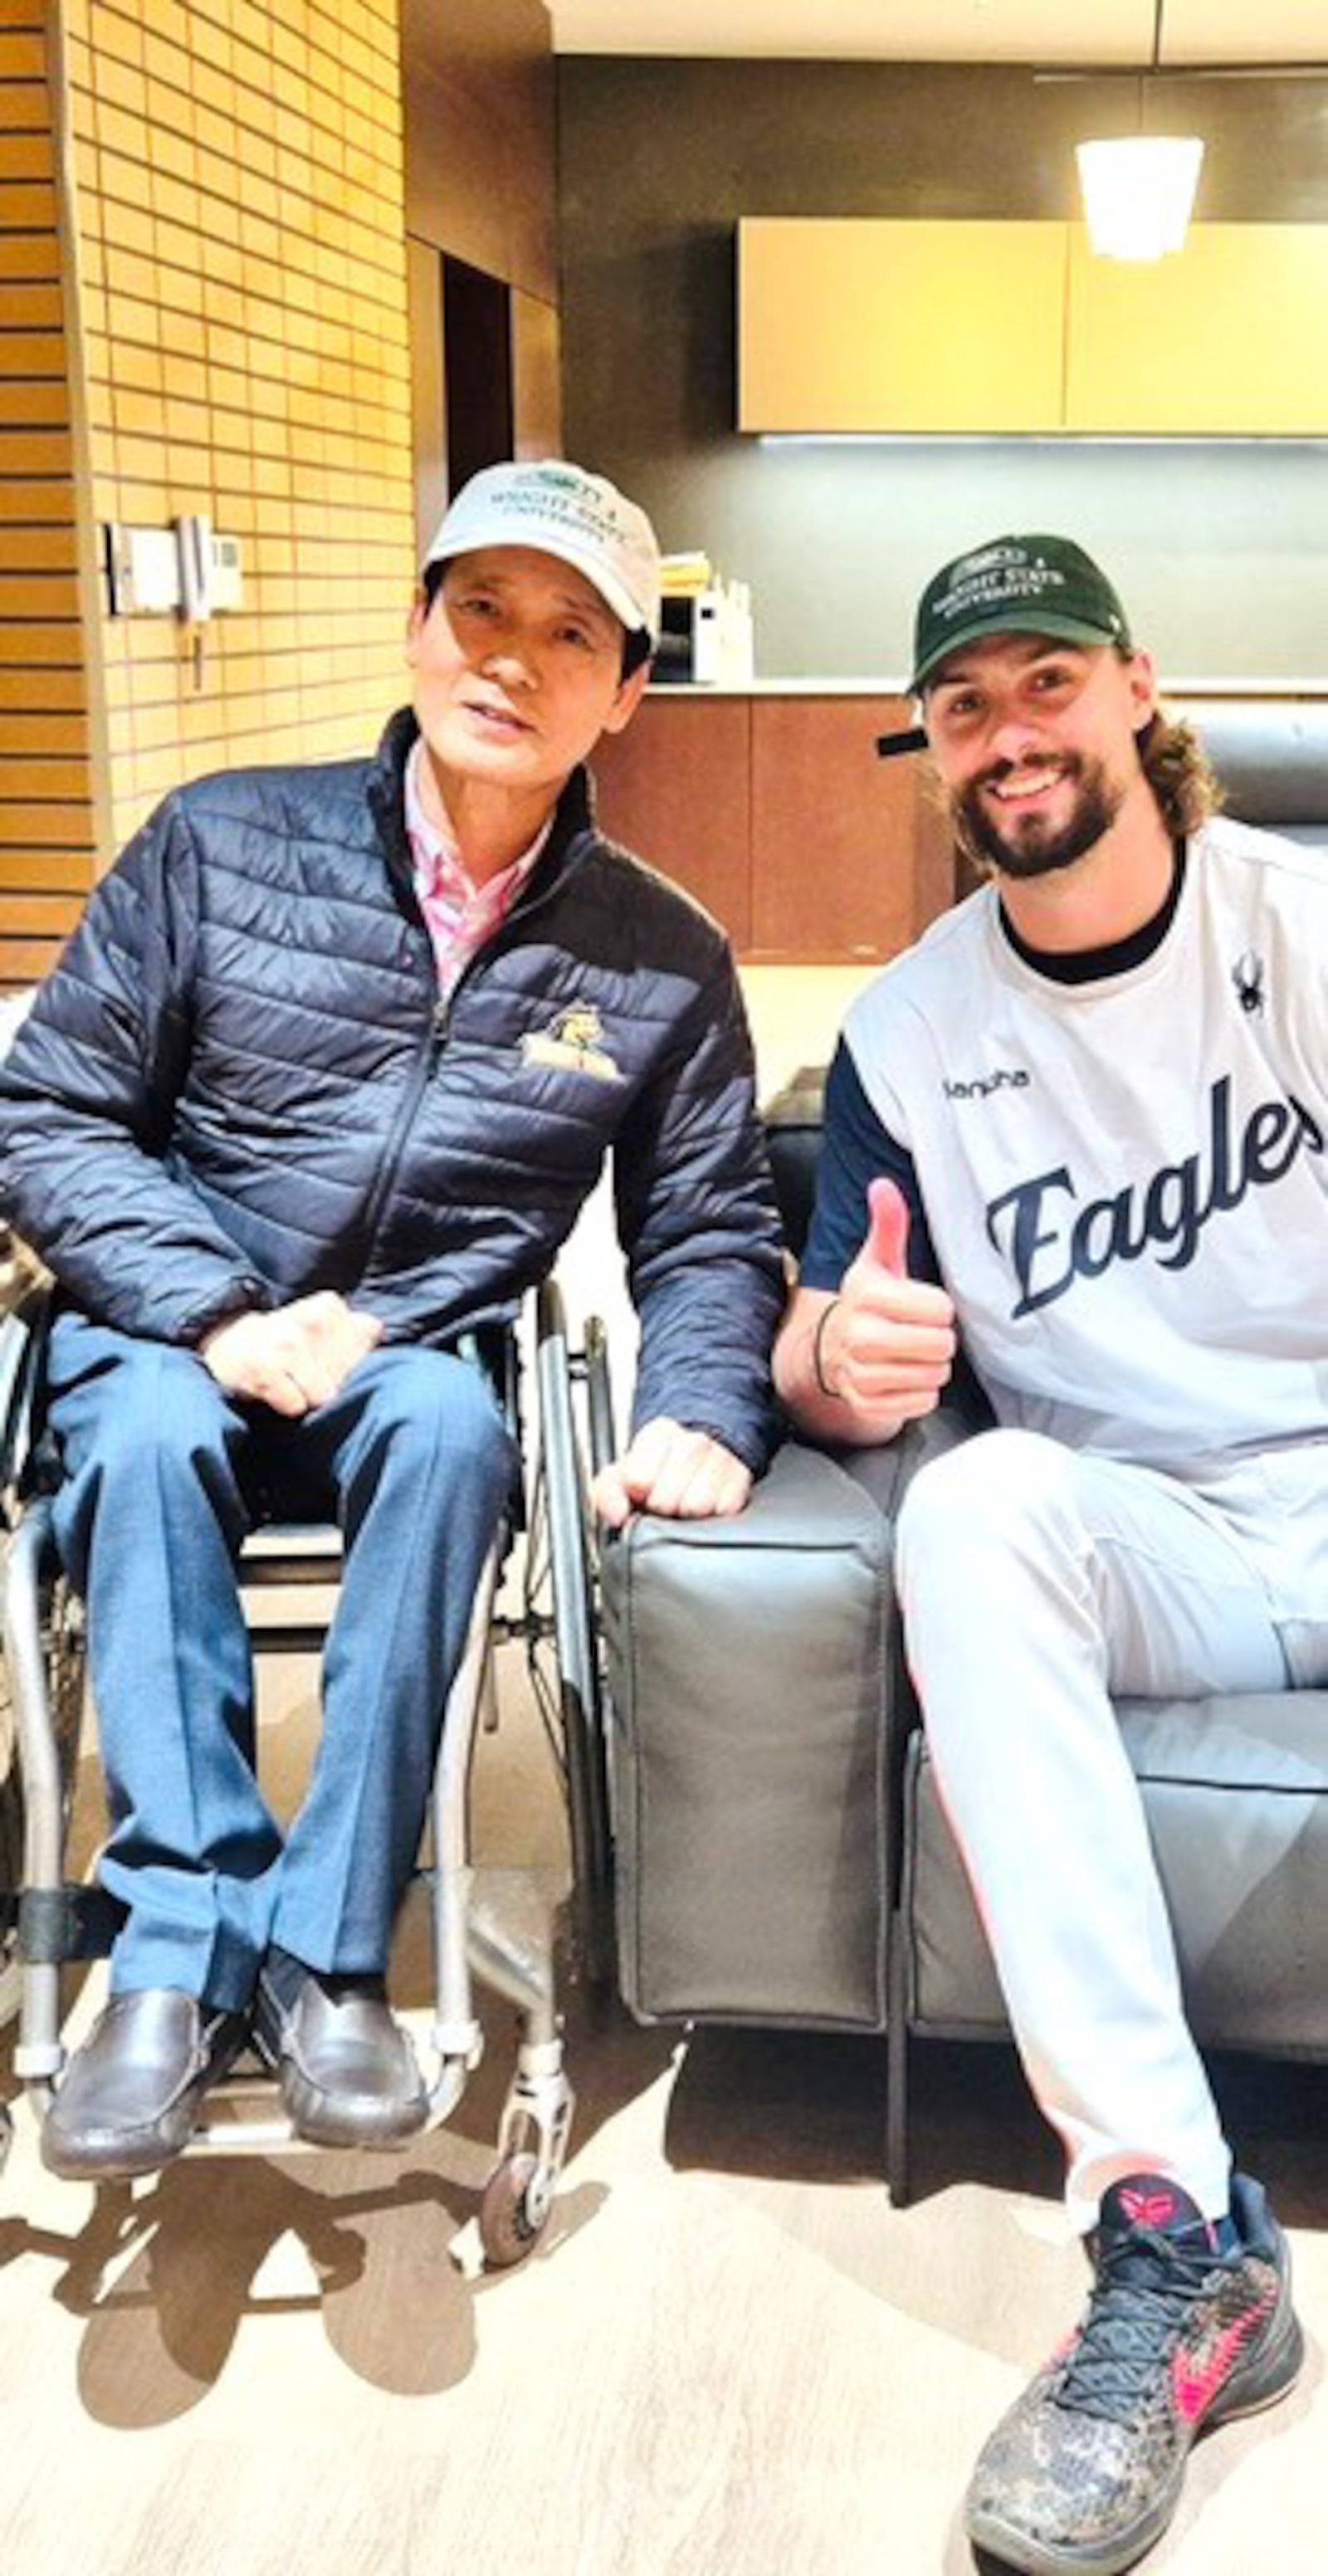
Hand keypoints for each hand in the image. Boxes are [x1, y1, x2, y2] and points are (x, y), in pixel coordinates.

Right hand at [199, 1292, 383, 1416]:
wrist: (228, 1344)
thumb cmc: (287, 1342)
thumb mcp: (323, 1326)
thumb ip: (358, 1330)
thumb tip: (376, 1329)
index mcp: (329, 1307)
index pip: (362, 1354)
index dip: (348, 1368)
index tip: (328, 1363)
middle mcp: (310, 1320)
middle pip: (345, 1378)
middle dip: (331, 1385)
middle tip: (309, 1377)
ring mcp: (285, 1343)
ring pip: (322, 1395)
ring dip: (309, 1396)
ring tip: (294, 1383)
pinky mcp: (262, 1369)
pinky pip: (295, 1404)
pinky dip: (288, 1404)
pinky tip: (276, 1390)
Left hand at [590, 1416, 752, 1527]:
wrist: (702, 1453)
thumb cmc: (658, 1467)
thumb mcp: (622, 1474)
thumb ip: (606, 1493)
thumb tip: (616, 1514)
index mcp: (658, 1434)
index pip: (639, 1480)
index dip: (638, 1494)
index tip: (642, 1491)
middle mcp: (692, 1441)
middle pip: (666, 1499)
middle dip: (661, 1507)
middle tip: (663, 1500)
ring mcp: (720, 1459)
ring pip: (696, 1506)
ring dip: (686, 1514)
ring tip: (683, 1503)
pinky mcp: (741, 1480)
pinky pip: (723, 1512)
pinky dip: (711, 1516)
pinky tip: (704, 1504)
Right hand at [819, 1178, 955, 1424]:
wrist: (830, 1351)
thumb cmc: (868, 1304)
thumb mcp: (877, 1262)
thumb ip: (887, 1224)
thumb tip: (883, 1185)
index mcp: (866, 1295)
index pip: (940, 1309)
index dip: (940, 1308)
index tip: (924, 1306)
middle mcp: (858, 1335)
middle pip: (940, 1345)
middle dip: (939, 1340)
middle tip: (922, 1333)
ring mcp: (860, 1374)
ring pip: (933, 1376)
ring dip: (931, 1367)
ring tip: (912, 1354)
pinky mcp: (867, 1404)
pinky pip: (921, 1403)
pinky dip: (920, 1393)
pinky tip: (903, 1376)